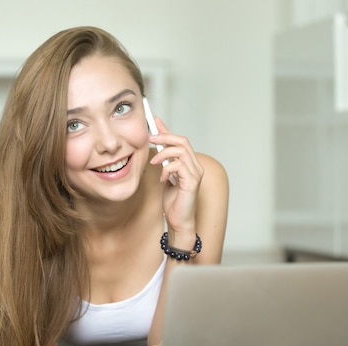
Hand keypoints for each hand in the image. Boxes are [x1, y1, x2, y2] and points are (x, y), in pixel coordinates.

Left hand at [149, 118, 203, 237]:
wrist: (179, 221)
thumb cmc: (173, 201)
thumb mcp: (166, 175)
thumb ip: (165, 161)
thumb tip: (157, 145)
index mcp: (190, 164)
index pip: (181, 141)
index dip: (167, 130)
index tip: (155, 122)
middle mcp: (196, 166)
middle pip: (182, 141)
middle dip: (165, 137)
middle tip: (151, 138)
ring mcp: (196, 173)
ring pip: (181, 151)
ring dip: (164, 153)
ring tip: (154, 161)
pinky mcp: (192, 181)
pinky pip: (178, 165)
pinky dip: (167, 169)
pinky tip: (163, 178)